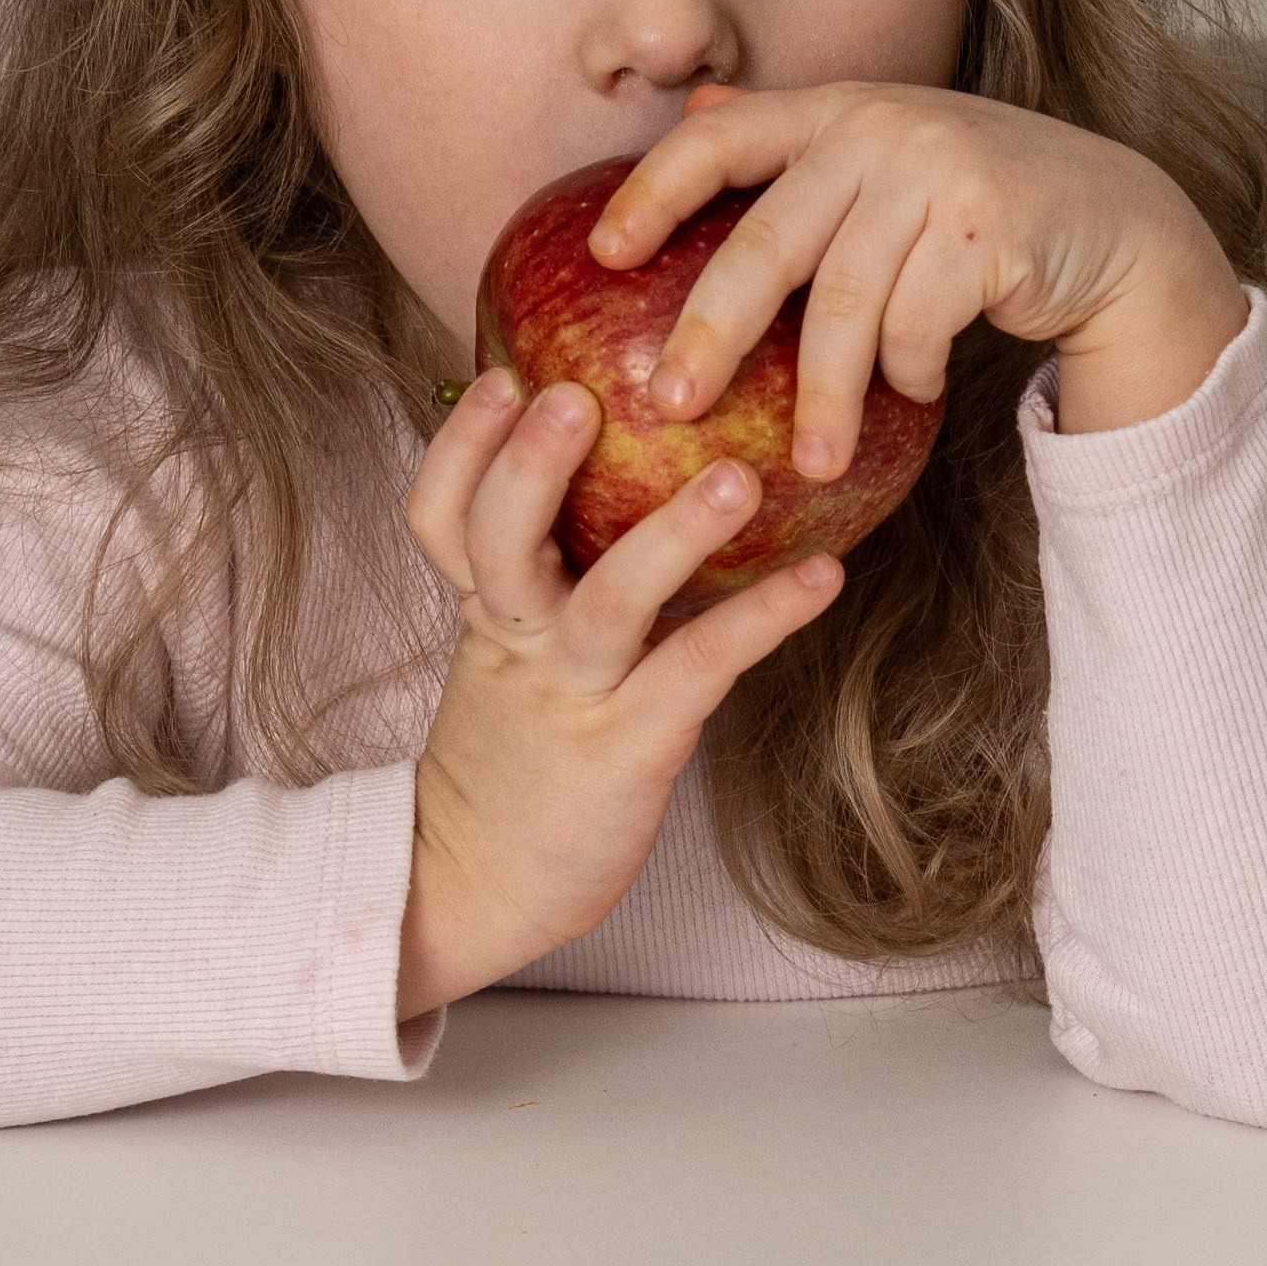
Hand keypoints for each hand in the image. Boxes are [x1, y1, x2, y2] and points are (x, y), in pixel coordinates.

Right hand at [399, 368, 840, 1018]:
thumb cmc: (512, 759)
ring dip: (670, 535)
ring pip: (607, 602)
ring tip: (736, 478)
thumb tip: (607, 480)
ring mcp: (572, 695)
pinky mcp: (628, 748)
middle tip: (571, 393)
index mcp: (486, 611)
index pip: (443, 516)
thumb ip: (539, 576)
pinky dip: (760, 618)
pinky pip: (695, 670)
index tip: (497, 376)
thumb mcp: (506, 656)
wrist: (474, 889)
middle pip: (496, 541)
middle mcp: (518, 641)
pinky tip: (823, 577)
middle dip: (526, 465)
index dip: (462, 447)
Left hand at [589, 81, 1250, 458]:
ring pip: (846, 303)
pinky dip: (908, 373)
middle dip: (711, 332)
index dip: (654, 191)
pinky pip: (917, 325)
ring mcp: (937, 170)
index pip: (720, 138)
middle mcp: (879, 126)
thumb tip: (689, 116)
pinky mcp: (990, 225)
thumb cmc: (975, 210)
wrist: (1116, 226)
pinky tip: (913, 395)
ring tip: (808, 464)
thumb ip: (794, 150)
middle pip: (767, 242)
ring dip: (825, 397)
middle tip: (670, 405)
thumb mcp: (883, 163)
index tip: (602, 256)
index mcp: (835, 111)